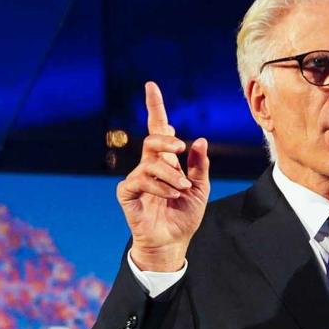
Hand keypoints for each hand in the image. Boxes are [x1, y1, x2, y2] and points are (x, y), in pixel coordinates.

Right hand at [117, 81, 210, 271]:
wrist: (173, 242)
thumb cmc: (184, 216)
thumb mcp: (200, 189)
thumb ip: (200, 166)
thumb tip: (199, 141)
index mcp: (166, 161)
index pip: (158, 129)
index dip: (155, 108)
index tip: (151, 86)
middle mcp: (150, 166)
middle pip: (152, 139)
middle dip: (166, 140)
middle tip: (180, 148)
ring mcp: (137, 178)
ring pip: (151, 162)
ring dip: (171, 174)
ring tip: (181, 189)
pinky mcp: (127, 193)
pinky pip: (140, 179)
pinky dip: (159, 186)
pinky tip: (169, 195)